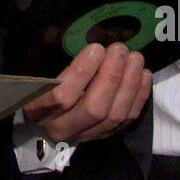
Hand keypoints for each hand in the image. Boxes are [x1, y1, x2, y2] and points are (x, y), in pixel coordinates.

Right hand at [21, 42, 151, 145]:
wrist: (42, 124)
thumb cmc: (38, 90)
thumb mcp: (36, 75)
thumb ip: (55, 61)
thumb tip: (90, 44)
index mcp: (39, 111)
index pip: (62, 96)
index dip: (82, 72)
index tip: (96, 49)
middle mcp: (63, 128)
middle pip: (94, 108)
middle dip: (111, 77)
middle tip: (120, 50)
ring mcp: (86, 135)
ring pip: (113, 115)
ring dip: (129, 85)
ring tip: (135, 58)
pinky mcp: (104, 135)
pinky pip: (127, 119)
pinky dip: (138, 96)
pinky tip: (143, 75)